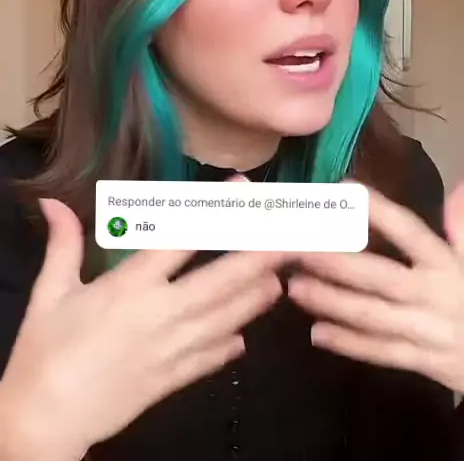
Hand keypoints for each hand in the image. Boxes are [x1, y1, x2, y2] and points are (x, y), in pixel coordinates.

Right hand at [0, 198, 284, 458]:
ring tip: (282, 276)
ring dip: (257, 297)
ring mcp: (173, 349)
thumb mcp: (49, 293)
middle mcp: (161, 314)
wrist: (43, 420)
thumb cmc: (44, 351)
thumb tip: (51, 202)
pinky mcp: (173, 380)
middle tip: (291, 235)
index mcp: (129, 286)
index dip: (216, 211)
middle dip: (260, 256)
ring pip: (227, 318)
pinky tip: (246, 335)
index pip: (181, 238)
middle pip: (220, 280)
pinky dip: (231, 344)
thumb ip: (62, 244)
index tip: (242, 189)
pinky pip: (212, 359)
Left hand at [288, 183, 463, 392]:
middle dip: (337, 263)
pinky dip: (350, 344)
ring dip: (333, 302)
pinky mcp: (427, 362)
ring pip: (374, 316)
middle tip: (298, 250)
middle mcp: (436, 296)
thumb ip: (463, 226)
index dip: (379, 212)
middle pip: (381, 278)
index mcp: (446, 264)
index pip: (410, 232)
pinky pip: (383, 353)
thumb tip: (459, 185)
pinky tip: (317, 334)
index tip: (344, 189)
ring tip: (295, 287)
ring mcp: (430, 331)